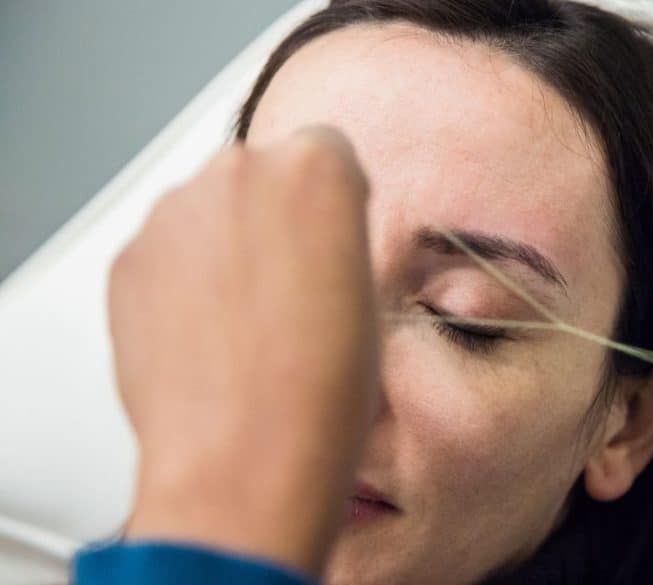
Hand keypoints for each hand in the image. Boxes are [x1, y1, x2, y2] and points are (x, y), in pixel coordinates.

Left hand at [108, 127, 376, 575]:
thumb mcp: (367, 298)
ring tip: (245, 323)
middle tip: (289, 287)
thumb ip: (337, 239)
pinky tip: (206, 336)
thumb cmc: (322, 391)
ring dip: (224, 247)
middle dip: (273, 218)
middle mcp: (239, 172)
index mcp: (316, 170)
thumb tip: (312, 238)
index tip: (331, 237)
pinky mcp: (129, 259)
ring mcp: (174, 214)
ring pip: (208, 213)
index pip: (327, 150)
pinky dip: (181, 280)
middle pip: (260, 175)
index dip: (334, 201)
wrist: (246, 457)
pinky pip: (165, 252)